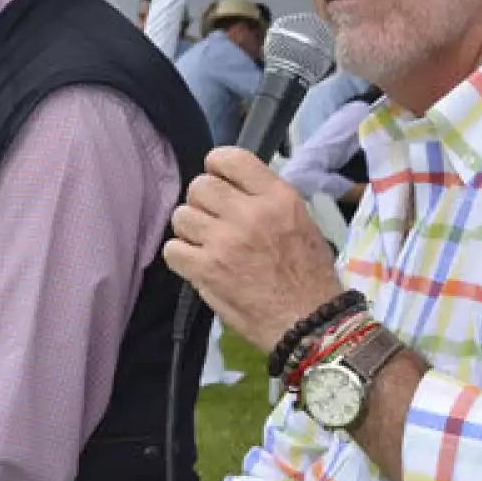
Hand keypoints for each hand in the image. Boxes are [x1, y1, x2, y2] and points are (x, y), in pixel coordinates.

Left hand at [164, 147, 343, 354]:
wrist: (308, 322)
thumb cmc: (309, 274)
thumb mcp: (301, 221)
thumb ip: (265, 200)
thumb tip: (232, 188)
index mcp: (277, 198)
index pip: (231, 158)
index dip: (216, 167)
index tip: (218, 180)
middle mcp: (249, 213)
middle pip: (199, 186)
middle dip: (202, 202)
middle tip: (213, 221)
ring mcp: (224, 241)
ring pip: (181, 215)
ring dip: (190, 230)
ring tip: (205, 244)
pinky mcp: (206, 269)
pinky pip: (172, 249)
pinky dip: (180, 256)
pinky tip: (197, 263)